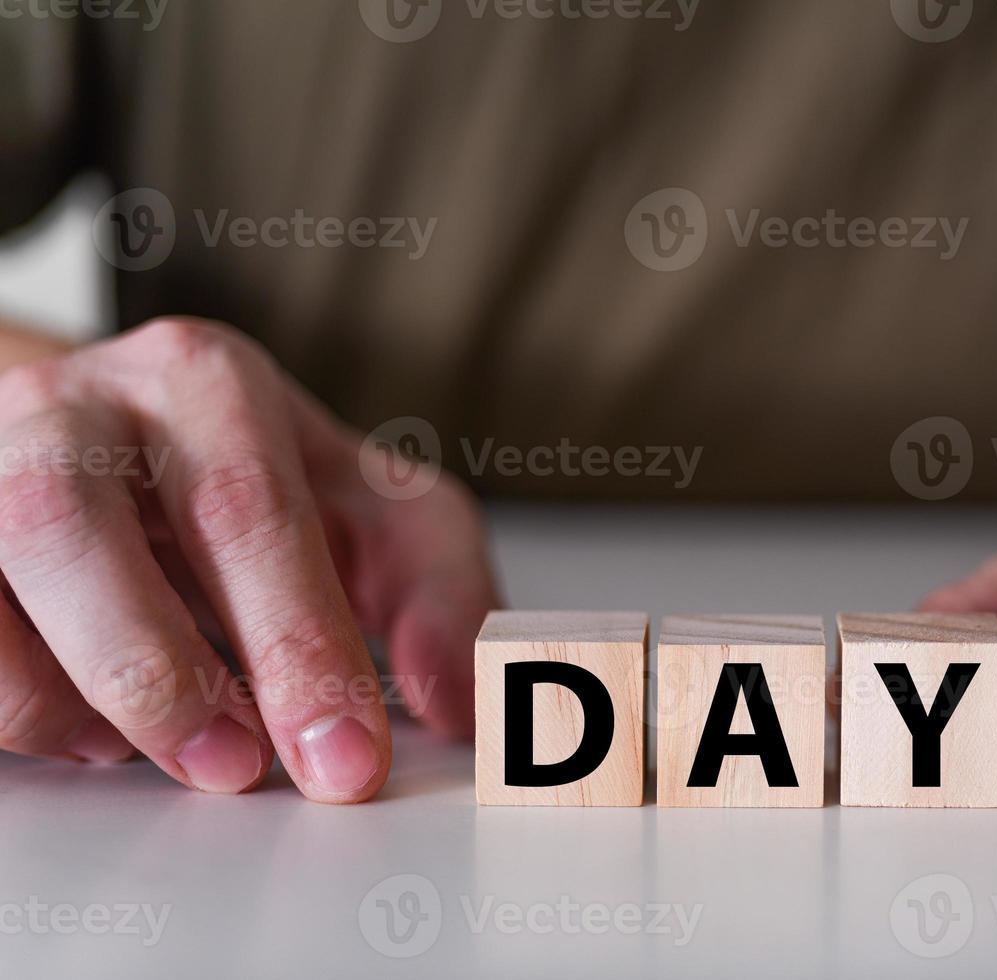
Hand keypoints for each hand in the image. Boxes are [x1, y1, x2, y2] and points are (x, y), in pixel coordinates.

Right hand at [0, 318, 497, 801]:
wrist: (113, 433)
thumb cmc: (256, 483)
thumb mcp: (376, 513)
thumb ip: (438, 593)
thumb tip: (463, 703)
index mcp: (209, 383)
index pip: (253, 512)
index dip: (298, 645)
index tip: (343, 757)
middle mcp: (80, 402)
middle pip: (85, 528)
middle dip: (165, 674)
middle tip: (237, 770)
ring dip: (70, 688)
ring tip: (149, 752)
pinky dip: (10, 695)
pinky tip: (81, 726)